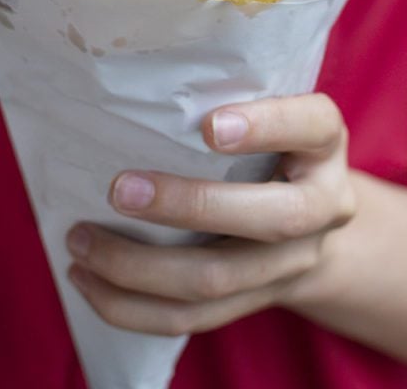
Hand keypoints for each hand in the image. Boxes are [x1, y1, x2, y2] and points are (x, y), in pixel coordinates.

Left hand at [66, 94, 355, 335]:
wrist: (313, 212)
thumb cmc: (272, 138)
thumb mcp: (273, 105)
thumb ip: (233, 94)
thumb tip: (138, 88)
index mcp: (325, 143)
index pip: (312, 124)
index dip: (266, 126)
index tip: (210, 125)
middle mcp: (324, 205)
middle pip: (269, 220)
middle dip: (188, 206)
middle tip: (118, 188)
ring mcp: (293, 263)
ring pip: (217, 280)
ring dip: (139, 266)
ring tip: (81, 241)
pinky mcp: (255, 301)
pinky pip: (191, 318)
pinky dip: (131, 306)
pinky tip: (87, 280)